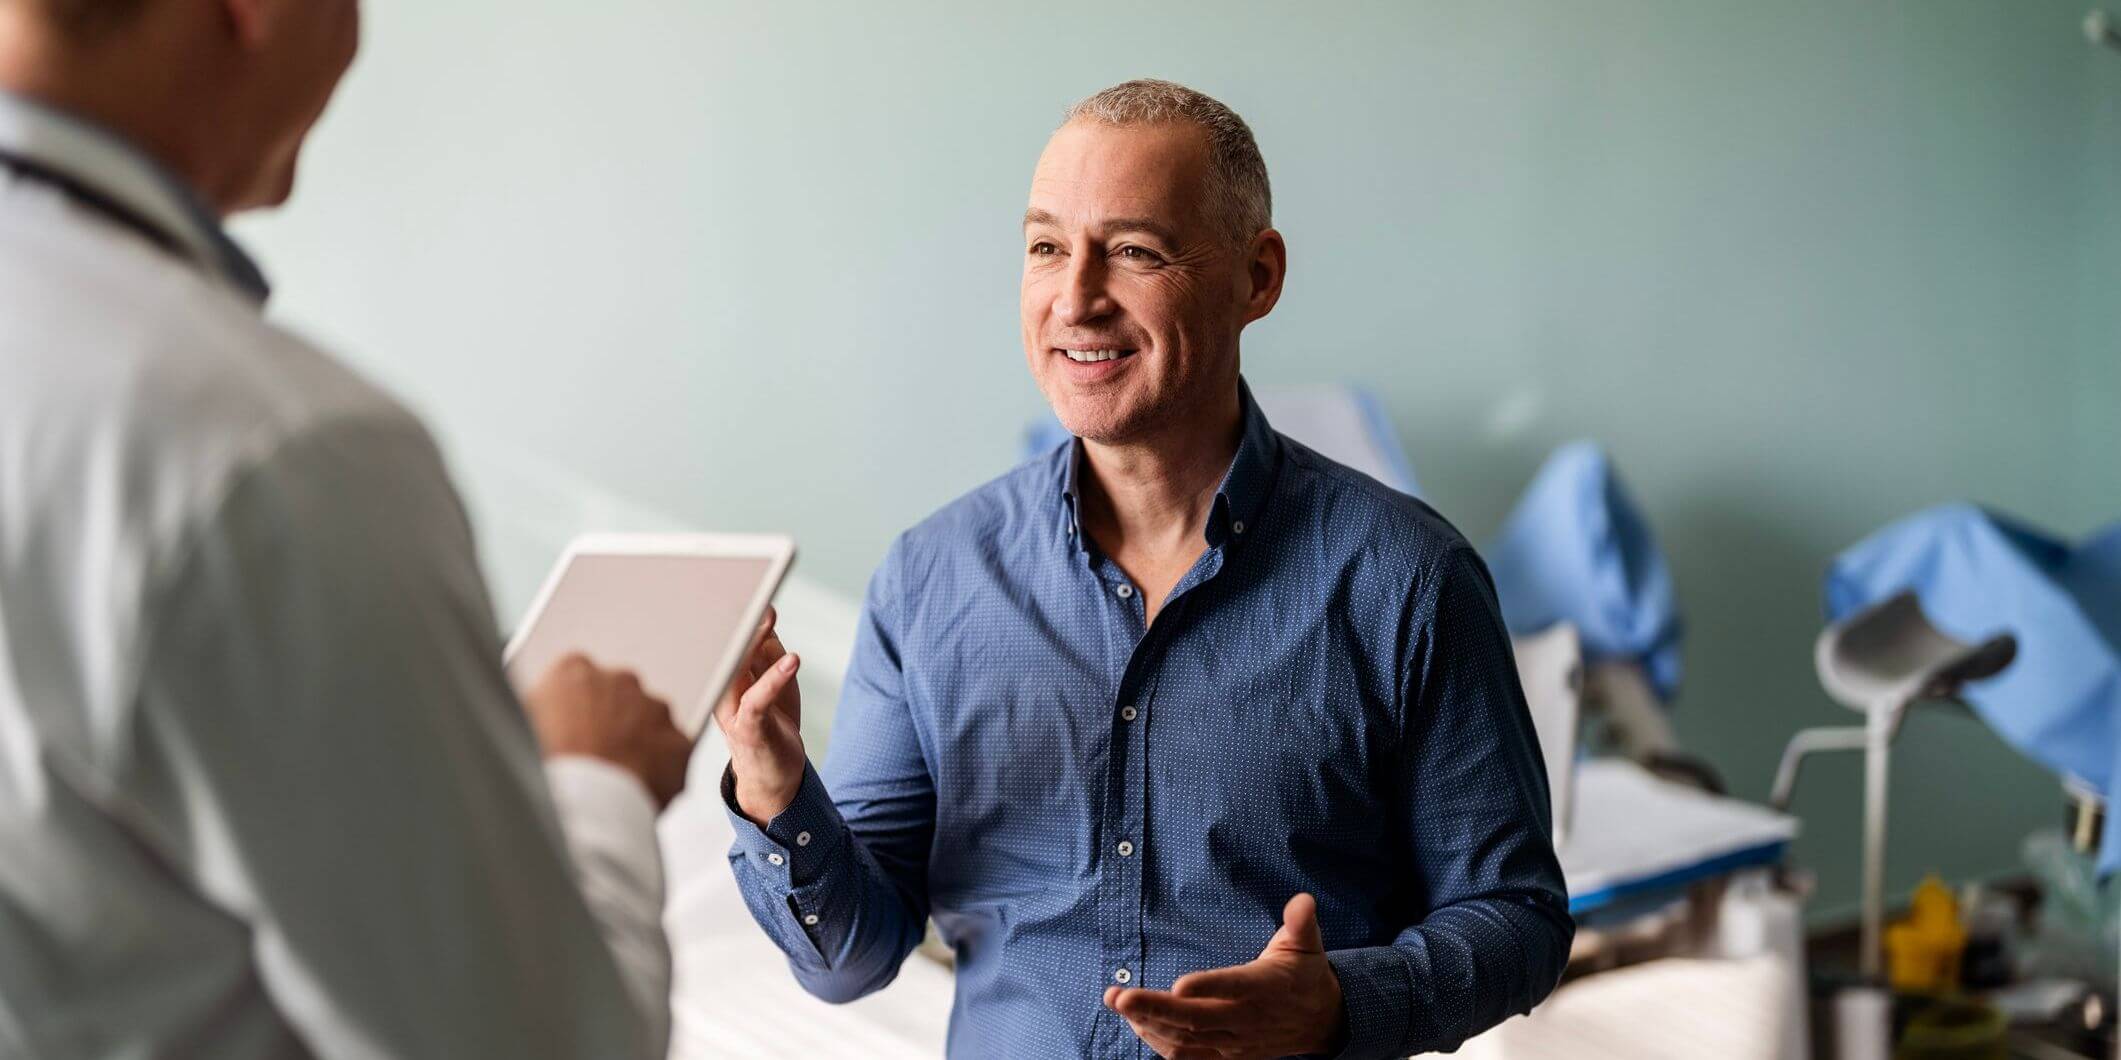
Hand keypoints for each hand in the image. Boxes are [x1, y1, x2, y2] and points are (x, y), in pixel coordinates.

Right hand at [524, 653, 694, 809]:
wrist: (583, 807)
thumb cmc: (545, 772)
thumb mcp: (519, 731)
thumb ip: (537, 714)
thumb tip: (542, 719)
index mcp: (574, 672)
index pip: (578, 680)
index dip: (576, 711)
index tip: (573, 732)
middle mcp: (620, 681)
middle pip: (619, 699)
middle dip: (612, 724)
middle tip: (596, 760)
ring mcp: (655, 710)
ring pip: (651, 725)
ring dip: (639, 746)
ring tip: (615, 781)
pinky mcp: (680, 743)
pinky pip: (673, 756)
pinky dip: (662, 772)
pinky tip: (639, 792)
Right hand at [713, 607, 804, 824]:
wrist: (773, 775)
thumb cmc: (771, 722)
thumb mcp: (771, 678)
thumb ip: (767, 649)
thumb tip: (767, 612)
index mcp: (722, 675)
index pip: (721, 637)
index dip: (727, 609)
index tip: (738, 577)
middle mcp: (720, 689)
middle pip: (723, 647)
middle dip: (735, 616)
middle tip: (748, 587)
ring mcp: (730, 710)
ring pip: (734, 668)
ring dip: (752, 640)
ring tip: (768, 615)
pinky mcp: (748, 728)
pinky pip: (756, 699)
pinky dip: (774, 679)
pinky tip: (793, 661)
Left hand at [1105, 893, 1345, 1059]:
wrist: (1322, 1022)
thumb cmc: (1306, 975)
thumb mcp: (1307, 945)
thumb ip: (1300, 922)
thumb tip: (1303, 900)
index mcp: (1263, 987)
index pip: (1234, 987)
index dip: (1207, 987)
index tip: (1178, 983)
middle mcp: (1245, 1018)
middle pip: (1196, 1019)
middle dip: (1154, 1008)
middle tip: (1119, 996)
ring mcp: (1234, 1041)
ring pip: (1187, 1041)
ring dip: (1149, 1025)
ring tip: (1119, 1004)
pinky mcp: (1227, 1055)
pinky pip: (1189, 1058)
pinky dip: (1160, 1045)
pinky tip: (1137, 1024)